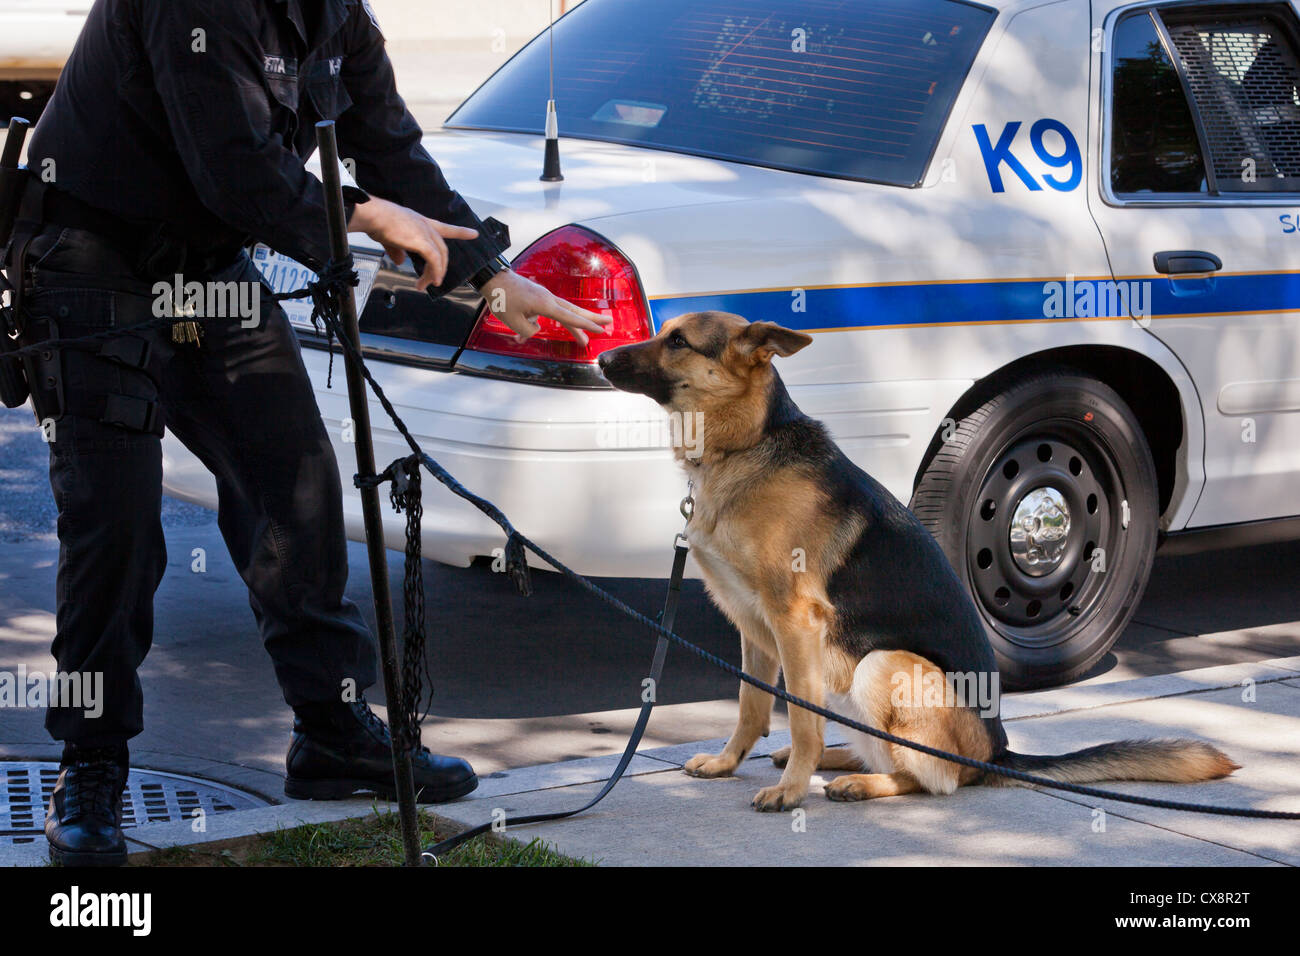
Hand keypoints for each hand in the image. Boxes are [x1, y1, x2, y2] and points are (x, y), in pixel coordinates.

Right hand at [347, 196, 477, 290]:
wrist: (372, 215)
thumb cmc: (377, 222)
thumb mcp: (389, 238)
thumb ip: (397, 251)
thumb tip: (401, 262)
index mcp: (421, 222)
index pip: (445, 228)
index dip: (460, 232)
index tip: (474, 233)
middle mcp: (426, 226)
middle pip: (442, 250)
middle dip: (440, 268)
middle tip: (434, 282)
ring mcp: (425, 232)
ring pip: (439, 256)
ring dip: (435, 273)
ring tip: (428, 285)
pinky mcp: (421, 241)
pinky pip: (434, 260)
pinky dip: (436, 271)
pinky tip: (434, 281)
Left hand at [479, 269, 611, 346]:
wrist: (493, 279)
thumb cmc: (503, 298)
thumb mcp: (514, 322)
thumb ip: (529, 330)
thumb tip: (536, 328)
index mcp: (545, 305)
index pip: (571, 318)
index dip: (587, 326)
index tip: (602, 330)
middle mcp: (549, 299)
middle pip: (575, 312)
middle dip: (591, 320)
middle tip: (608, 324)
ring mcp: (544, 297)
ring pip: (565, 313)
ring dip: (574, 326)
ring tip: (584, 341)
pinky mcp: (538, 297)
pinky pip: (548, 313)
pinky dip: (545, 325)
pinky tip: (527, 334)